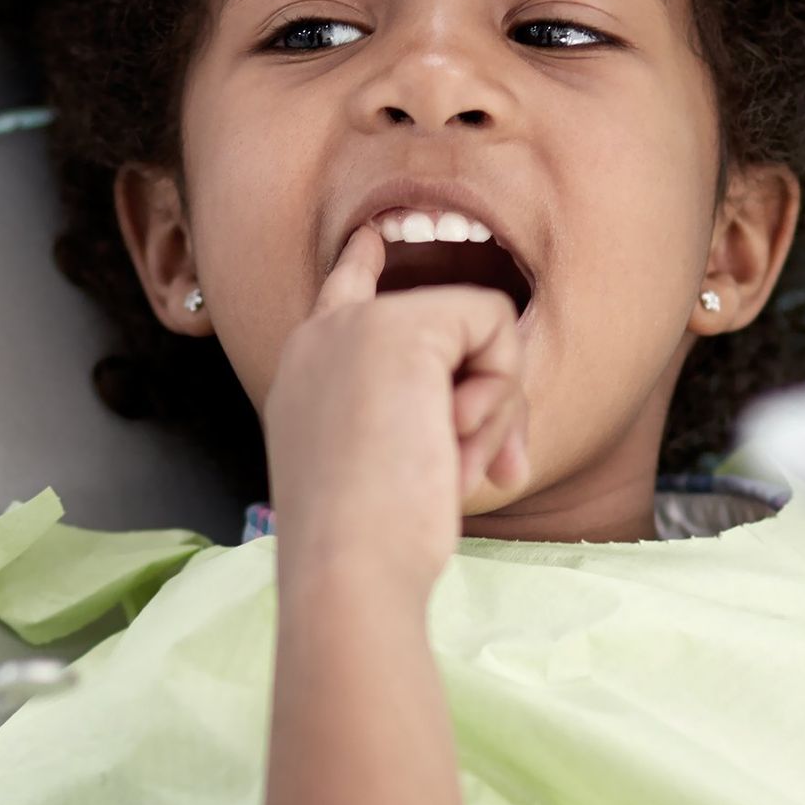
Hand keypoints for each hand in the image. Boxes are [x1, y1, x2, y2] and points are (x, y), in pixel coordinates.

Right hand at [264, 221, 530, 604]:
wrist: (349, 566)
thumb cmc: (368, 547)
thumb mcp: (385, 472)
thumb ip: (417, 425)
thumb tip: (493, 423)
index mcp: (306, 372)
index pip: (338, 294)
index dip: (361, 264)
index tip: (372, 238)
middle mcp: (325, 336)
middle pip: (444, 326)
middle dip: (487, 399)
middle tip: (485, 470)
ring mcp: (359, 324)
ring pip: (480, 329)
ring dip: (492, 410)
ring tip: (450, 464)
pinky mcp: (403, 324)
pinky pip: (495, 324)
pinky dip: (498, 392)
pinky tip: (456, 436)